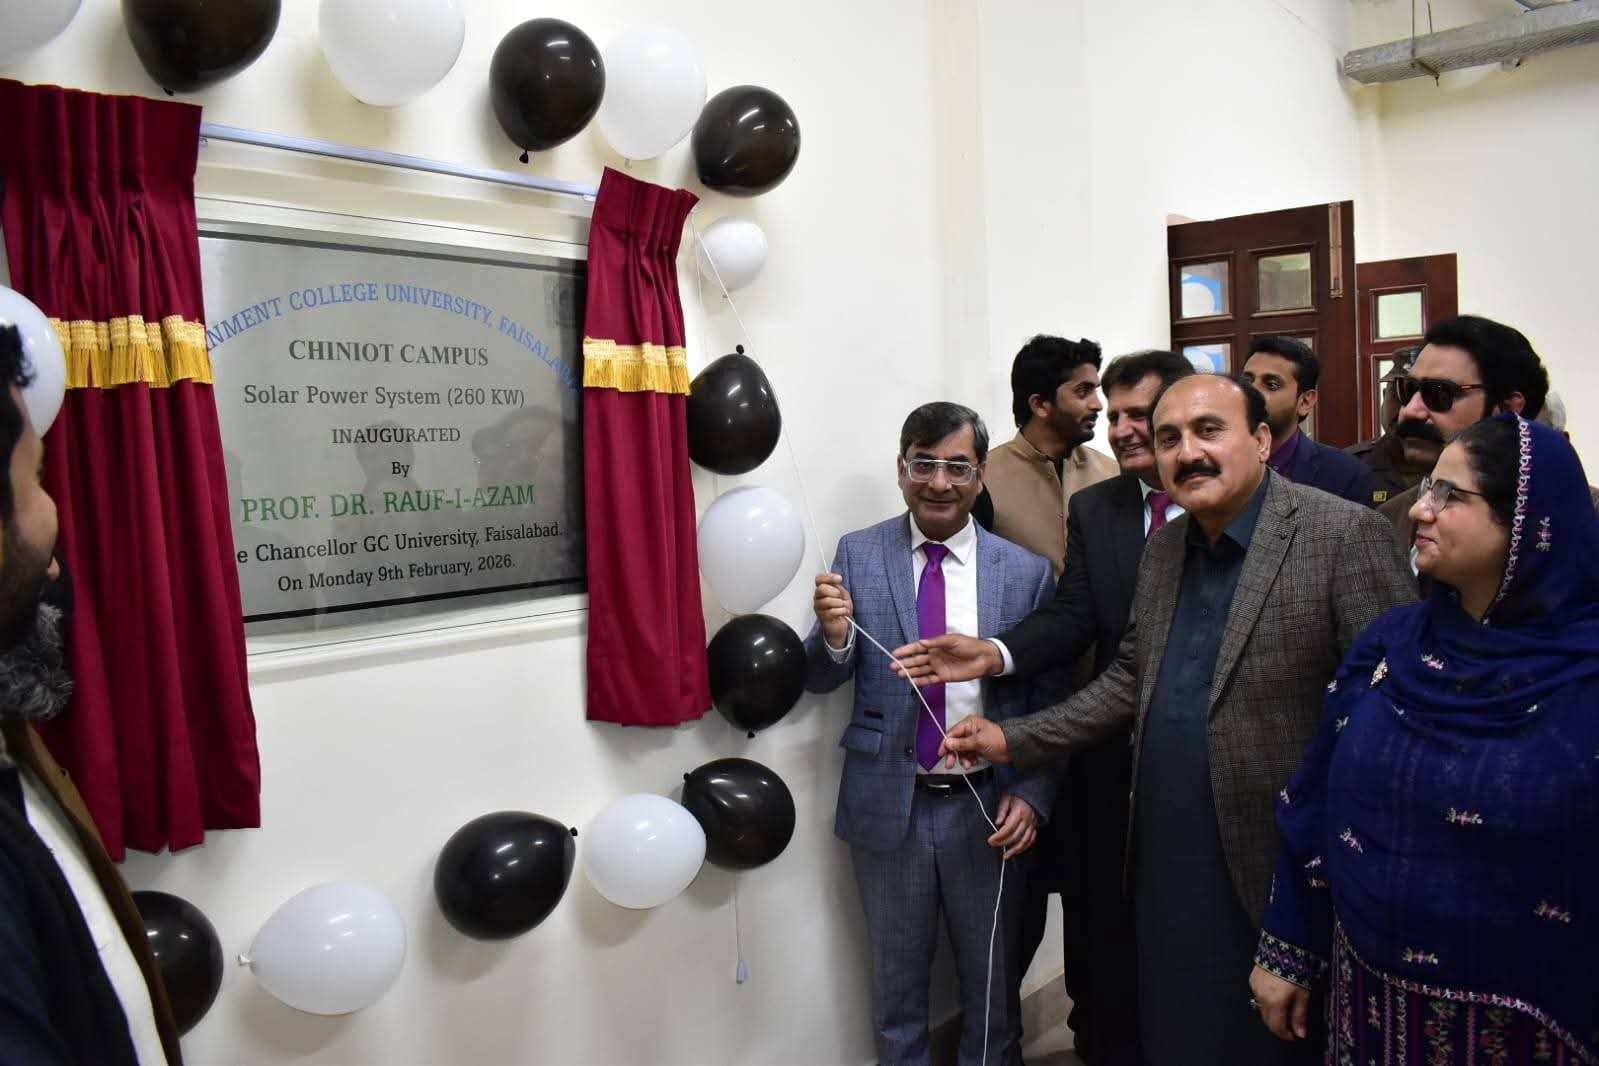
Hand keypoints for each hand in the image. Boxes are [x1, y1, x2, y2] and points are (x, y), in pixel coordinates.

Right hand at [813, 572, 853, 648]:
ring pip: (827, 601)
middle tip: (840, 597)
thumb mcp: (843, 595)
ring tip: (843, 607)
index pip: (819, 579)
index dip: (828, 577)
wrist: (842, 625)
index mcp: (822, 590)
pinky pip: (831, 611)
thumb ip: (838, 587)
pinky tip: (843, 613)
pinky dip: (841, 611)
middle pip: (821, 589)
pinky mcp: (822, 617)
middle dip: (834, 592)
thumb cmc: (841, 609)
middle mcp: (818, 598)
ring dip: (840, 603)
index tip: (839, 579)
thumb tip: (836, 579)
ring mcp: (819, 608)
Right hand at [889, 634, 1003, 685]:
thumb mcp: (953, 640)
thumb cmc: (969, 645)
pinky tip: (912, 681)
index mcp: (936, 645)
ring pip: (921, 670)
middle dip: (904, 663)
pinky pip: (930, 679)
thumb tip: (922, 642)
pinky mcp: (944, 677)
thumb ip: (937, 642)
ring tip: (899, 674)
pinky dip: (921, 681)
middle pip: (916, 660)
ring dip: (910, 672)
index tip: (895, 653)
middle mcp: (934, 656)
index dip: (906, 650)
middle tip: (892, 666)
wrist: (984, 658)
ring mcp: (938, 667)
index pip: (917, 648)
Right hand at [938, 715, 1010, 766]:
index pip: (952, 733)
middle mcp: (969, 731)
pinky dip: (968, 760)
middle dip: (953, 754)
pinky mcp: (977, 748)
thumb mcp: (978, 741)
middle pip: (955, 743)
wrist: (1013, 748)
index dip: (946, 744)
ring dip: (962, 758)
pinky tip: (973, 763)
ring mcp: (973, 740)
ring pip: (961, 751)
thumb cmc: (996, 740)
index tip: (941, 754)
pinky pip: (967, 754)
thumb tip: (947, 743)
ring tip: (968, 764)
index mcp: (969, 724)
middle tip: (950, 765)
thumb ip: (961, 743)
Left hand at [988, 794, 1037, 858]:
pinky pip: (1031, 841)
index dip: (999, 836)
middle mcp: (1027, 820)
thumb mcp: (1006, 799)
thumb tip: (997, 823)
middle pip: (1015, 836)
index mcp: (1019, 812)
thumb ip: (1002, 811)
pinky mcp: (1035, 828)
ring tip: (1006, 855)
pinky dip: (1024, 848)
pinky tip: (1016, 851)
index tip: (991, 840)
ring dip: (1014, 850)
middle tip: (993, 845)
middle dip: (1003, 843)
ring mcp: (1032, 825)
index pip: (1008, 828)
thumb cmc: (1017, 796)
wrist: (1031, 794)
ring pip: (1024, 842)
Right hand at [1249, 965, 1310, 1040]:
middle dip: (1278, 1025)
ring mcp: (1255, 988)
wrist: (1284, 948)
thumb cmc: (1297, 972)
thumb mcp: (1303, 995)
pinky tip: (1274, 996)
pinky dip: (1266, 1000)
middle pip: (1267, 1020)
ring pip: (1261, 1008)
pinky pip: (1258, 996)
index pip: (1277, 1027)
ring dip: (1271, 1013)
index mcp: (1274, 1003)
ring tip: (1283, 1010)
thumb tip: (1300, 1034)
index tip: (1294, 1037)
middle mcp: (1261, 998)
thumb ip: (1299, 1016)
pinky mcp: (1252, 979)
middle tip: (1289, 1025)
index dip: (1285, 1035)